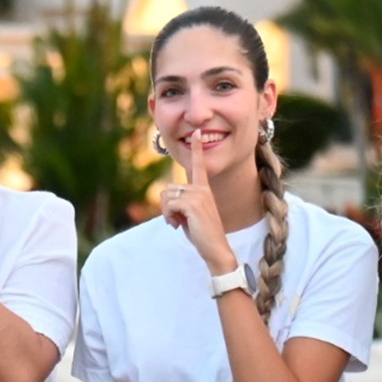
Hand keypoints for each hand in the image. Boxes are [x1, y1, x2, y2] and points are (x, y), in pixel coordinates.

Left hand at [159, 128, 236, 276]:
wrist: (215, 248)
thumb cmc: (202, 234)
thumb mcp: (190, 215)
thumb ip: (181, 202)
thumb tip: (168, 198)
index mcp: (204, 189)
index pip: (198, 166)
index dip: (196, 149)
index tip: (196, 132)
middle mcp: (202, 189)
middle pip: (168, 189)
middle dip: (166, 207)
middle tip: (177, 221)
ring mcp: (198, 195)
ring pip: (166, 196)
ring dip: (167, 213)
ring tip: (178, 223)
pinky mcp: (192, 204)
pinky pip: (169, 205)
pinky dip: (168, 217)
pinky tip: (177, 226)